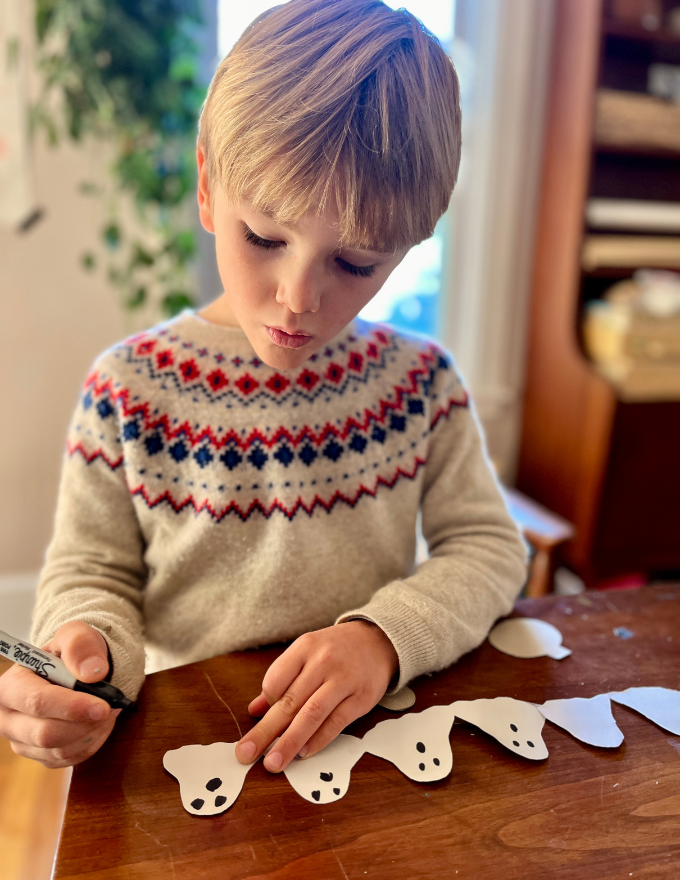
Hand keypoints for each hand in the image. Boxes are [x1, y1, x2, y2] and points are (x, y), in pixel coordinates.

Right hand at [0, 621, 119, 767]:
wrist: (78, 670)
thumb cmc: (73, 652)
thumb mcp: (76, 635)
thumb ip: (80, 645)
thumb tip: (91, 672)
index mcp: (10, 686)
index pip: (37, 703)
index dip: (72, 707)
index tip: (102, 706)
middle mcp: (9, 718)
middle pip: (46, 734)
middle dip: (85, 723)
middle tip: (111, 707)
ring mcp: (23, 741)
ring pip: (61, 750)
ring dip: (92, 732)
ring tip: (107, 709)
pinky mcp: (42, 755)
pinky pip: (70, 759)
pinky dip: (92, 742)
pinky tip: (98, 723)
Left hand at [235, 620, 398, 772]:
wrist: (377, 641)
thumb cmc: (335, 650)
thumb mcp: (306, 653)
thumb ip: (281, 680)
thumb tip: (255, 710)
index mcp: (305, 648)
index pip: (275, 680)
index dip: (266, 704)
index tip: (261, 719)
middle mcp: (323, 662)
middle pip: (289, 702)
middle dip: (266, 732)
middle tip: (246, 754)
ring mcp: (343, 680)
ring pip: (311, 714)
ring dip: (289, 741)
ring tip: (273, 762)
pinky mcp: (361, 698)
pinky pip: (336, 723)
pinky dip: (318, 740)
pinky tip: (303, 753)